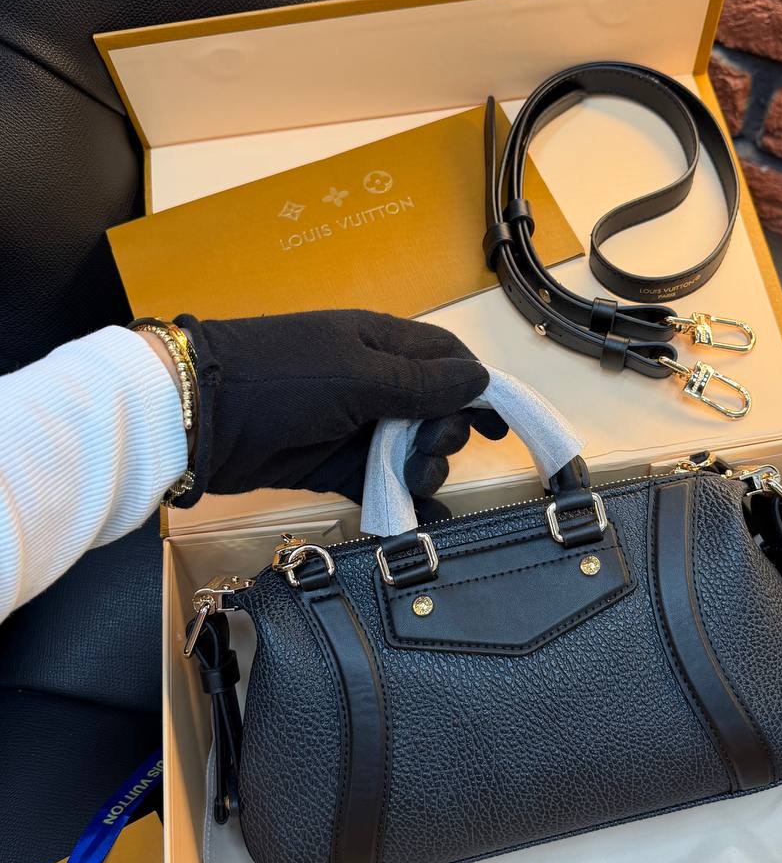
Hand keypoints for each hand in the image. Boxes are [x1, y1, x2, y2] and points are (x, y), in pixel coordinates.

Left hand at [172, 310, 493, 505]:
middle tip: (429, 453)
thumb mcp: (357, 375)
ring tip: (412, 482)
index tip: (500, 427)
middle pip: (434, 410)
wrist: (199, 417)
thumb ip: (420, 384)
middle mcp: (372, 381)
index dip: (478, 390)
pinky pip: (378, 483)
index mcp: (380, 343)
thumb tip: (481, 381)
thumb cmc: (281, 380)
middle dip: (445, 435)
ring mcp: (351, 425)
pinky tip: (420, 519)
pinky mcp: (331, 465)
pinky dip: (400, 500)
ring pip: (409, 450)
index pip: (446, 360)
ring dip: (422, 469)